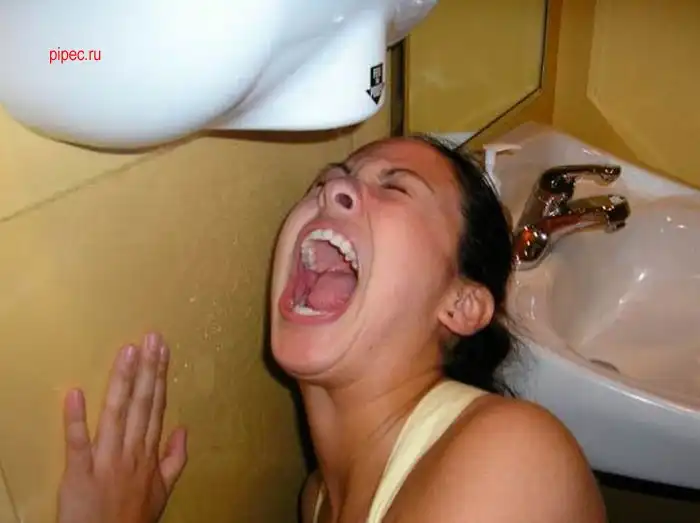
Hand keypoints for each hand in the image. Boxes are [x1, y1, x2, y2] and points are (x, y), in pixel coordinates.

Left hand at [57, 333, 187, 522]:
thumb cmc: (133, 518)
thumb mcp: (163, 493)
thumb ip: (175, 460)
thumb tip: (183, 428)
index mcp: (149, 454)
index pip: (156, 407)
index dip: (159, 377)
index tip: (162, 349)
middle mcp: (132, 452)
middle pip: (142, 405)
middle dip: (147, 369)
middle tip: (150, 338)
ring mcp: (106, 461)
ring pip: (117, 415)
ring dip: (122, 382)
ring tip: (127, 351)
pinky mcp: (79, 474)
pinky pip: (78, 444)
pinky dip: (76, 420)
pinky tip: (76, 393)